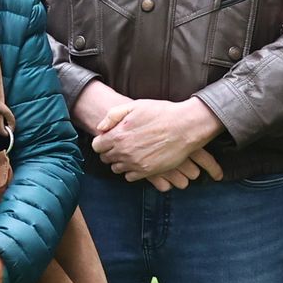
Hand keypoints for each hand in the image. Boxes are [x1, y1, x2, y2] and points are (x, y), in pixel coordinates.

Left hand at [90, 93, 220, 182]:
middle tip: (122, 144)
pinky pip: (129, 177)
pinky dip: (131, 170)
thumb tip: (100, 128)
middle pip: (105, 158)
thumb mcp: (134, 106)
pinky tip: (139, 160)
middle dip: (110, 151)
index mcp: (118, 135)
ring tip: (131, 152)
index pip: (97, 146)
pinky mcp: (147, 172)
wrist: (186, 126)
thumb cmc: (161, 113)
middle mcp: (123, 151)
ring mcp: (135, 163)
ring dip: (120, 161)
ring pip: (116, 168)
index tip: (109, 138)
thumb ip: (113, 116)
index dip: (102, 141)